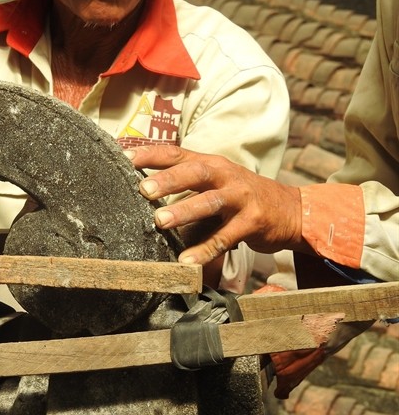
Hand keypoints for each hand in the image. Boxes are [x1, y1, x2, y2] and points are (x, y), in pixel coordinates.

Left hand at [125, 145, 303, 263]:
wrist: (290, 210)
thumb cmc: (240, 195)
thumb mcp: (214, 181)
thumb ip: (185, 182)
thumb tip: (141, 189)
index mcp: (210, 163)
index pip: (177, 153)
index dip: (151, 154)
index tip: (125, 157)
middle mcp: (225, 176)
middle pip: (195, 173)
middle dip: (168, 180)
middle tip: (143, 189)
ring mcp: (240, 198)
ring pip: (210, 202)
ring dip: (184, 211)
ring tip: (159, 221)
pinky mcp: (252, 223)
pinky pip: (225, 238)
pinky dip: (205, 250)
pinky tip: (186, 261)